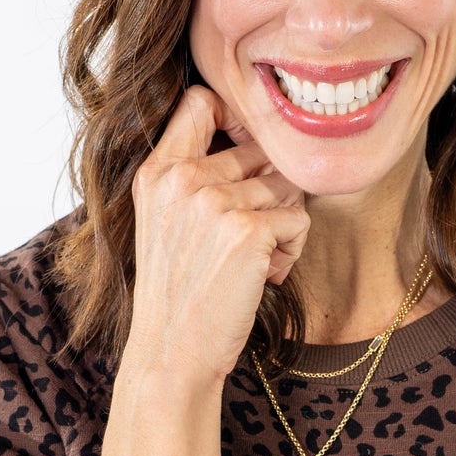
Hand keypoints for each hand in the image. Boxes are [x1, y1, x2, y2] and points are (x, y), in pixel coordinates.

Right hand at [126, 84, 311, 385]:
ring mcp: (214, 203)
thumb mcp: (165, 222)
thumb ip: (192, 176)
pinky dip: (292, 249)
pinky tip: (265, 275)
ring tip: (256, 260)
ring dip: (283, 225)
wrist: (173, 353)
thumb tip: (261, 142)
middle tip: (251, 235)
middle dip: (270, 191)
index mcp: (156, 172)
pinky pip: (299, 220)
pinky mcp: (247, 232)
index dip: (236, 118)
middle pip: (260, 149)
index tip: (245, 153)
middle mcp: (182, 179)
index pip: (201, 102)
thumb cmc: (179, 292)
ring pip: (286, 187)